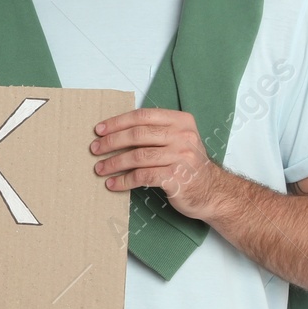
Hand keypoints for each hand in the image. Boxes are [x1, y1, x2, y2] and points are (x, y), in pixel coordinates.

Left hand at [90, 107, 227, 220]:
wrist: (212, 191)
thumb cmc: (188, 165)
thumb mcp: (178, 140)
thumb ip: (155, 132)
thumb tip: (115, 133)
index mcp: (181, 121)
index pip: (143, 116)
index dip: (118, 122)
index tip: (99, 130)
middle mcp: (183, 136)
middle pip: (137, 135)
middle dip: (111, 142)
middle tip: (95, 149)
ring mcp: (181, 156)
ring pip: (137, 156)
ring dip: (114, 163)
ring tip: (100, 169)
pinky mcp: (176, 177)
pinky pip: (142, 176)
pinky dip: (124, 181)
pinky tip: (113, 184)